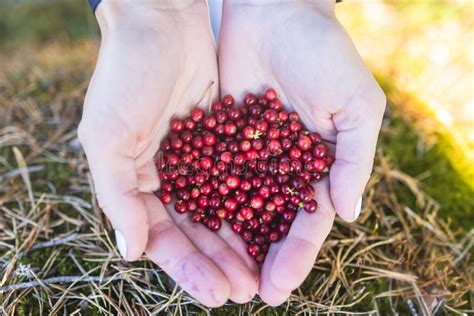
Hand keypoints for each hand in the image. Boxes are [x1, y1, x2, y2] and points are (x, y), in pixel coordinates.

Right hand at [78, 1, 256, 306]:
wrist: (160, 22)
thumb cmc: (126, 76)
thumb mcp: (107, 136)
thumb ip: (118, 195)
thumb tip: (132, 252)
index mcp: (136, 182)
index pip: (163, 238)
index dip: (189, 269)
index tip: (218, 294)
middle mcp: (167, 176)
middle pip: (196, 231)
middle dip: (220, 262)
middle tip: (249, 291)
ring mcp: (197, 159)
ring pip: (222, 210)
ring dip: (241, 240)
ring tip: (264, 269)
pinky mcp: (223, 139)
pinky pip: (240, 178)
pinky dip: (254, 201)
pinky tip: (274, 223)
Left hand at [218, 0, 385, 304]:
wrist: (275, 12)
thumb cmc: (324, 55)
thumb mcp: (355, 106)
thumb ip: (354, 160)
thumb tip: (348, 214)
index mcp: (318, 167)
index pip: (307, 223)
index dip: (295, 257)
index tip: (277, 288)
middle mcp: (282, 169)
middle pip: (268, 224)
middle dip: (257, 259)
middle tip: (241, 293)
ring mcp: (249, 156)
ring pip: (236, 208)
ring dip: (227, 242)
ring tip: (214, 275)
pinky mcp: (219, 139)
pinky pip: (209, 176)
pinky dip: (202, 203)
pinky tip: (190, 229)